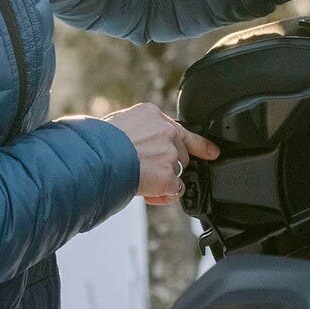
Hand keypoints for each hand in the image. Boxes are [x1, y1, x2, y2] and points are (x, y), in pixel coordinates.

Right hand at [102, 103, 219, 204]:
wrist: (97, 157)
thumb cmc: (98, 143)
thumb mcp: (117, 123)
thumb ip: (137, 130)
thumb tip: (137, 143)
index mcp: (151, 114)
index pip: (180, 129)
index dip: (197, 144)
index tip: (212, 152)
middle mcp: (165, 132)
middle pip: (180, 153)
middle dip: (168, 165)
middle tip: (147, 172)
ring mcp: (169, 153)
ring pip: (177, 172)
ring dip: (164, 180)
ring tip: (142, 182)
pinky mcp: (168, 174)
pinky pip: (175, 189)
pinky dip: (165, 194)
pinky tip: (151, 193)